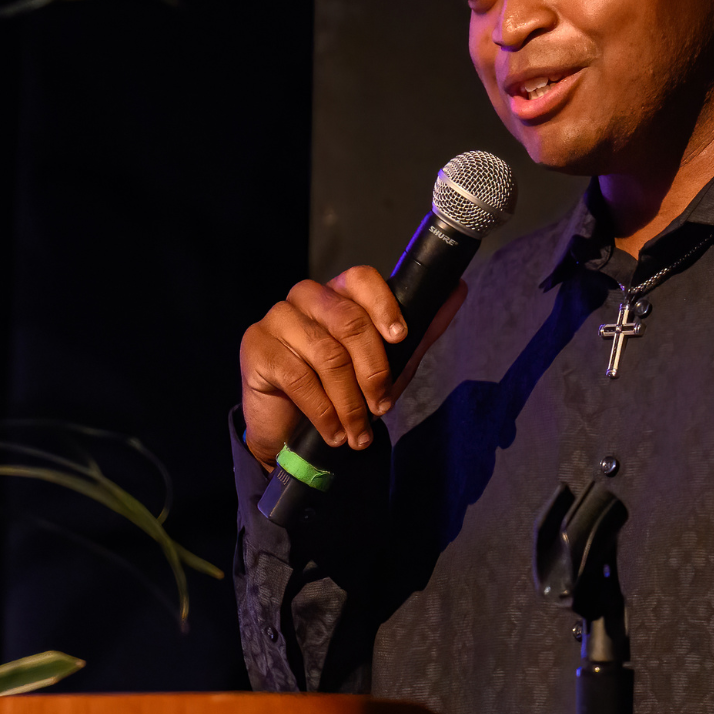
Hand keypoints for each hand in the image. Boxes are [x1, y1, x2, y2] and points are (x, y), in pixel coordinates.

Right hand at [239, 265, 466, 468]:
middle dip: (373, 370)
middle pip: (348, 320)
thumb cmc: (341, 391)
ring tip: (358, 431)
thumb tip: (457, 289)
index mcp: (338, 293)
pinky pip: (298, 377)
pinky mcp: (256, 348)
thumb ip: (420, 329)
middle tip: (381, 406)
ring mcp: (277, 319)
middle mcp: (305, 298)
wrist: (292, 433)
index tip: (400, 337)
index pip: (361, 279)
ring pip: (327, 354)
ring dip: (349, 401)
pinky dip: (323, 411)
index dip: (383, 306)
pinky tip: (333, 431)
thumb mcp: (389, 363)